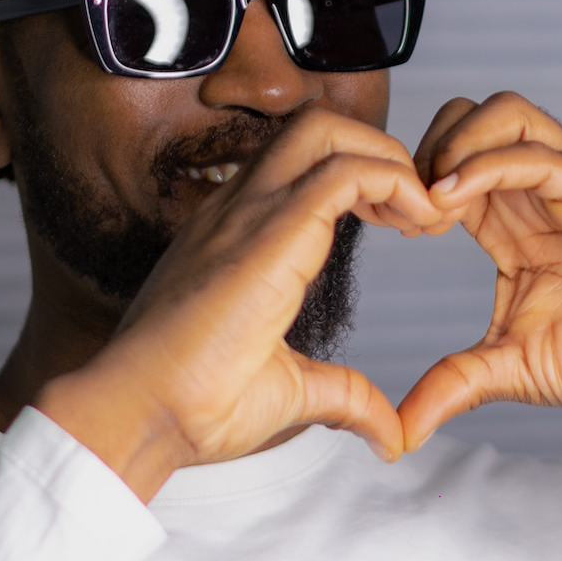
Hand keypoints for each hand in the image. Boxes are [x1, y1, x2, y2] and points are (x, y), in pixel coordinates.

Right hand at [36, 109, 455, 499]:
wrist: (139, 414)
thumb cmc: (190, 406)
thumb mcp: (290, 391)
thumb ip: (344, 397)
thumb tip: (388, 434)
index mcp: (237, 235)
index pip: (303, 164)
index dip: (364, 177)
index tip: (402, 225)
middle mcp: (239, 210)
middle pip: (317, 126)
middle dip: (382, 149)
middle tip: (419, 210)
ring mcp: (248, 214)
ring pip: (328, 129)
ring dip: (389, 159)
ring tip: (422, 215)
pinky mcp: (270, 233)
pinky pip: (344, 170)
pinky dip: (395, 181)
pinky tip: (417, 225)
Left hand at [395, 92, 561, 449]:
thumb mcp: (509, 369)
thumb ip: (452, 385)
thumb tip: (400, 429)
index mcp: (517, 223)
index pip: (453, 159)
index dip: (415, 180)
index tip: (401, 230)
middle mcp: (542, 193)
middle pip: (472, 115)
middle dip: (427, 148)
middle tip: (414, 211)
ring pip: (505, 113)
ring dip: (455, 144)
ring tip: (434, 200)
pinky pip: (535, 153)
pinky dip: (483, 165)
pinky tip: (452, 202)